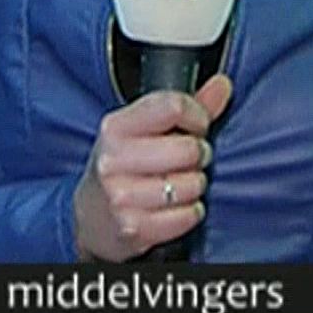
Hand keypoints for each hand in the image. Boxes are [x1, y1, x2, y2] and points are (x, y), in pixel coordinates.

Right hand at [73, 73, 231, 262]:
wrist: (90, 217)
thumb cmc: (123, 167)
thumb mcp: (142, 131)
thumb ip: (185, 107)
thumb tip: (223, 84)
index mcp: (115, 127)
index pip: (173, 106)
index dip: (197, 116)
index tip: (197, 126)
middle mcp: (113, 160)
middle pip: (188, 148)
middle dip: (199, 154)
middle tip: (189, 159)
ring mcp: (121, 196)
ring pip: (192, 184)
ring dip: (195, 185)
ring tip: (180, 183)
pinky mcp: (134, 228)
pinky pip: (188, 215)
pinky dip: (191, 212)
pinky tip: (176, 207)